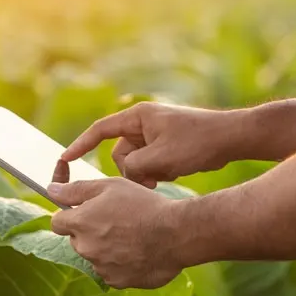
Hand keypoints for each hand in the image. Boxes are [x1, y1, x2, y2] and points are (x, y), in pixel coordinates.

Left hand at [47, 177, 185, 289]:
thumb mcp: (110, 186)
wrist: (176, 234)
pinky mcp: (117, 281)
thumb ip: (76, 189)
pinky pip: (111, 271)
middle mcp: (85, 248)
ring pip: (95, 256)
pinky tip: (138, 250)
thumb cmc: (144, 205)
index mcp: (80, 223)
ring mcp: (100, 267)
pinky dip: (120, 263)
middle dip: (90, 231)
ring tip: (132, 235)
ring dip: (106, 247)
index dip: (69, 215)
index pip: (57, 222)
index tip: (84, 211)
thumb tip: (50, 190)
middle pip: (77, 239)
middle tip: (116, 220)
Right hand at [61, 102, 237, 187]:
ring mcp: (154, 135)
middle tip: (152, 178)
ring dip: (147, 173)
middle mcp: (143, 123)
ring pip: (135, 163)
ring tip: (169, 173)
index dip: (80, 145)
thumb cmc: (198, 143)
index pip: (100, 130)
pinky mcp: (165, 147)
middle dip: (132, 170)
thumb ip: (134, 167)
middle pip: (119, 153)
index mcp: (138, 117)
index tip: (64, 159)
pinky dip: (158, 172)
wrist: (231, 138)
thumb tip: (126, 174)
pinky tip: (177, 171)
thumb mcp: (161, 158)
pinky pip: (149, 165)